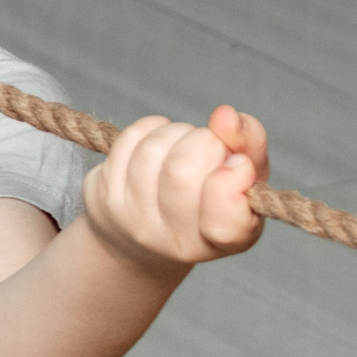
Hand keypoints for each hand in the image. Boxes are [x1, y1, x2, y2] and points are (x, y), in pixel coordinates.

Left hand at [80, 107, 268, 273]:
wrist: (145, 236)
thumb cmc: (207, 200)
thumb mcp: (245, 178)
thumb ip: (251, 145)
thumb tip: (225, 115)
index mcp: (225, 241)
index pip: (226, 218)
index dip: (233, 180)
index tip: (238, 164)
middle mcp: (175, 241)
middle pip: (182, 168)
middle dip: (203, 140)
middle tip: (209, 146)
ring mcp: (134, 220)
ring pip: (153, 149)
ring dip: (176, 132)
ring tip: (184, 144)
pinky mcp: (104, 198)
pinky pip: (130, 140)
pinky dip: (152, 128)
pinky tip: (160, 143)